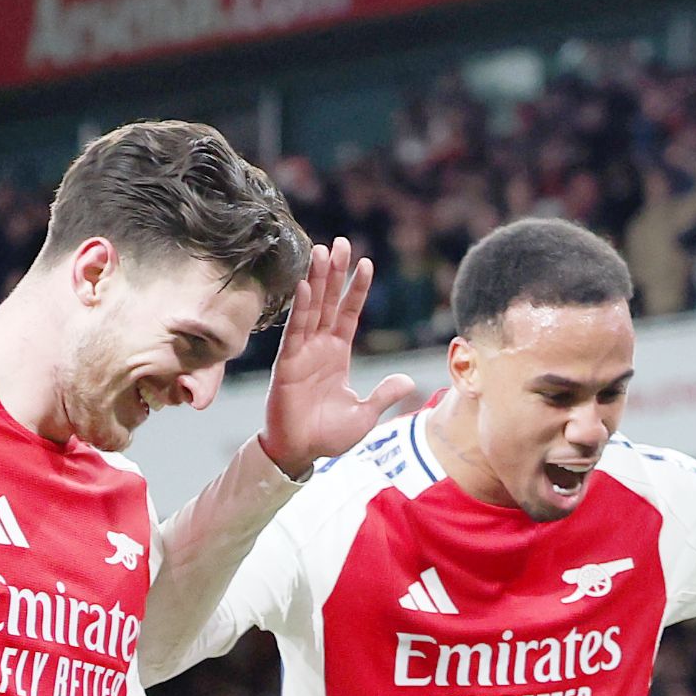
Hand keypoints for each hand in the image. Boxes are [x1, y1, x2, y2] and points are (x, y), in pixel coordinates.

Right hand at [258, 236, 420, 480]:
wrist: (301, 452)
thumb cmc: (328, 435)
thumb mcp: (365, 414)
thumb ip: (384, 394)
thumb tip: (408, 380)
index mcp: (338, 354)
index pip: (349, 314)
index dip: (357, 289)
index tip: (366, 263)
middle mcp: (319, 347)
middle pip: (329, 302)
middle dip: (335, 272)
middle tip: (341, 242)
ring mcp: (302, 352)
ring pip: (311, 308)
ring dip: (317, 280)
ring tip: (322, 251)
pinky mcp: (288, 363)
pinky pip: (295, 331)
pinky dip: (300, 309)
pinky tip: (304, 287)